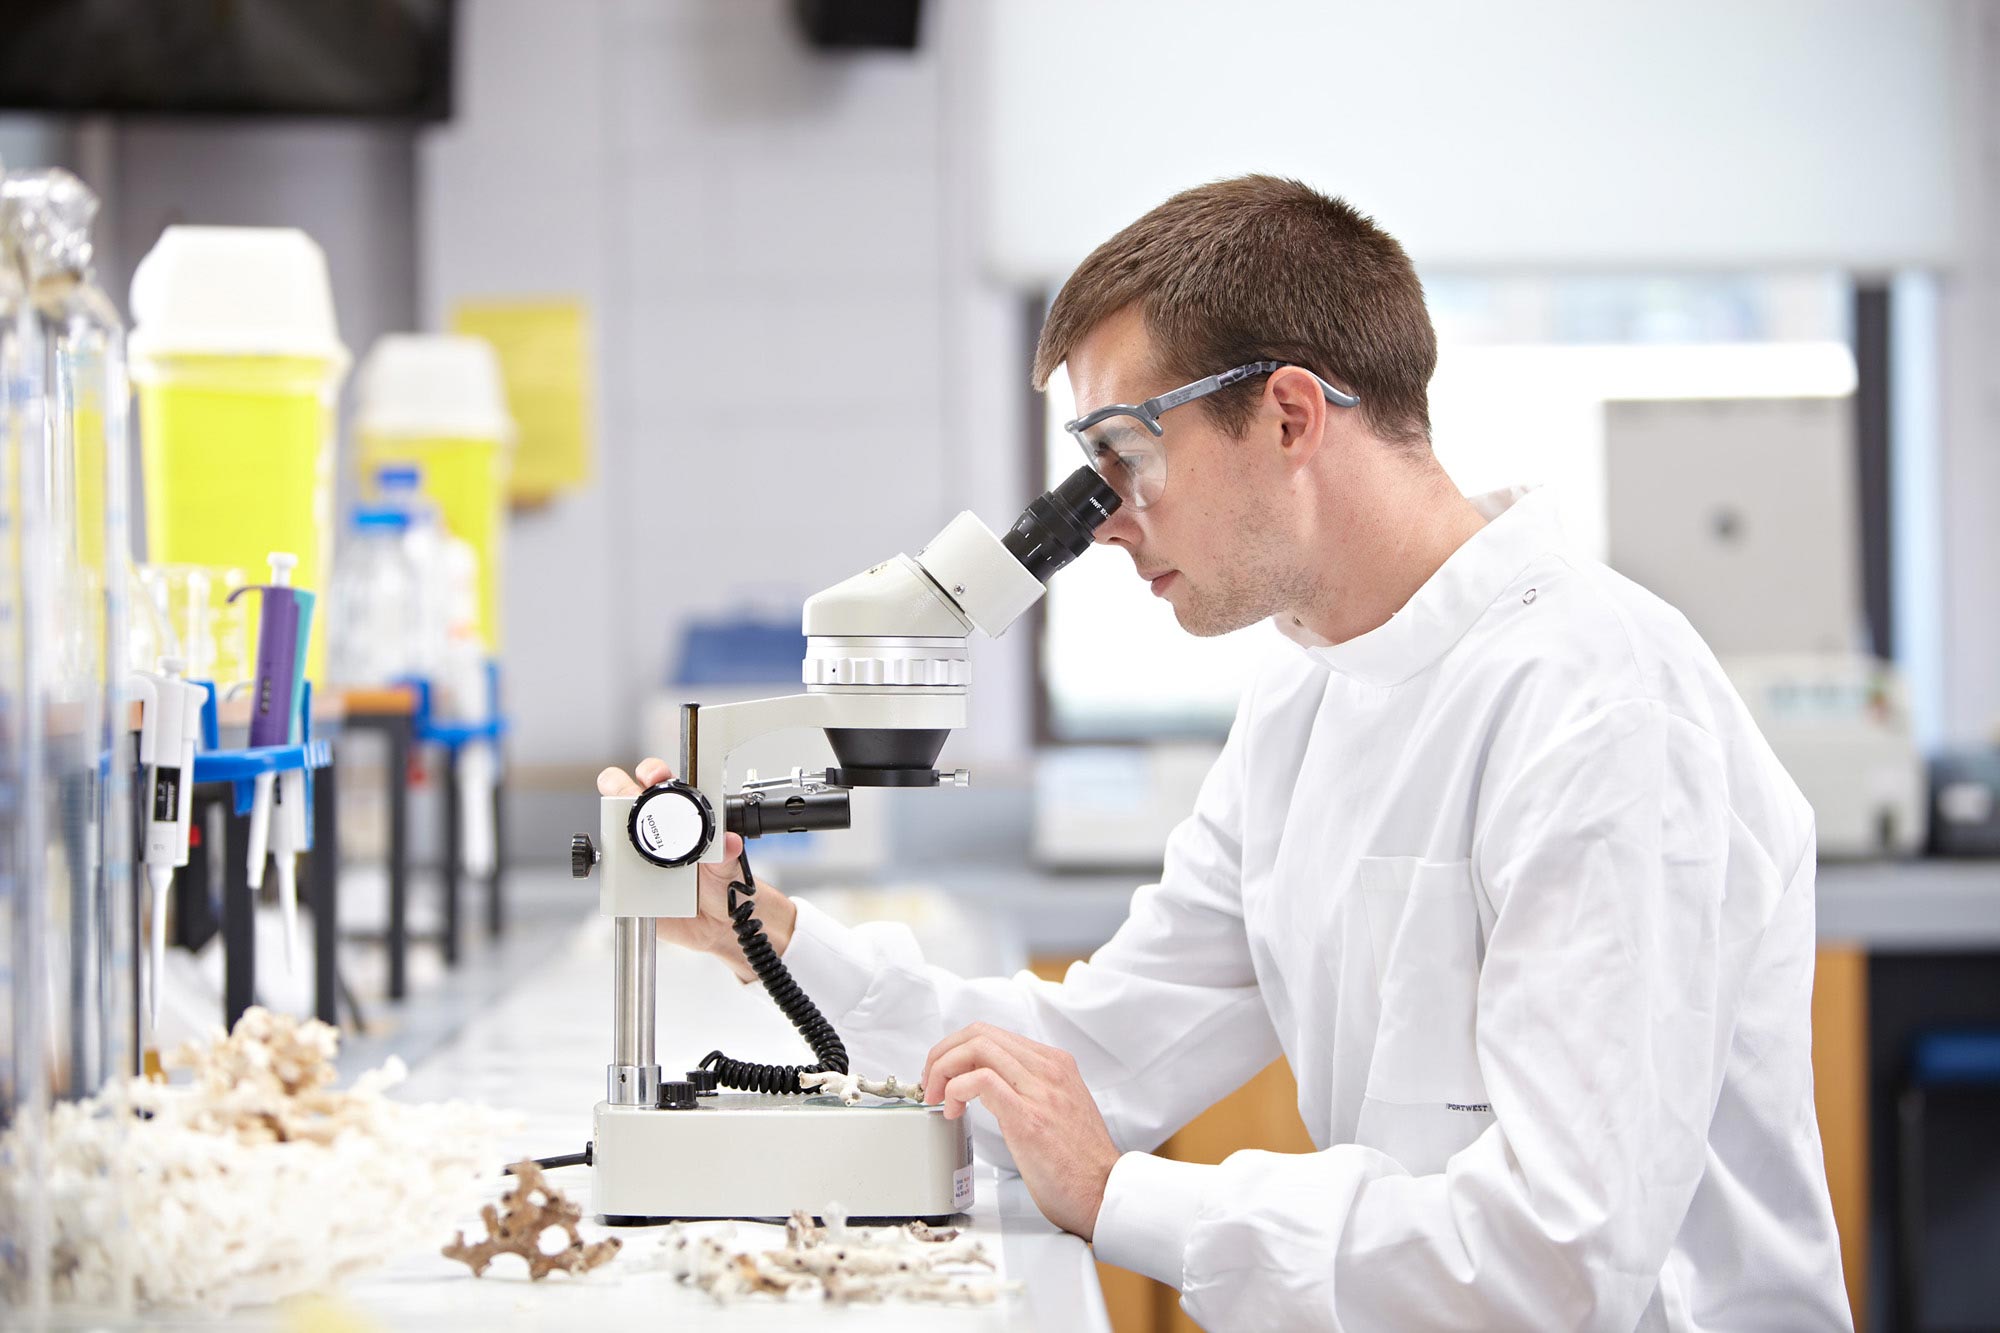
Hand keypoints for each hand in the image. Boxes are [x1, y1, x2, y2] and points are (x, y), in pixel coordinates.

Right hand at [594, 758, 797, 980]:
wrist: (718, 923)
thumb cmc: (722, 884)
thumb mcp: (728, 868)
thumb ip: (727, 854)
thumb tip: (730, 841)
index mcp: (681, 816)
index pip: (660, 784)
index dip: (652, 773)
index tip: (655, 777)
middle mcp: (655, 831)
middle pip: (625, 797)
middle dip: (619, 785)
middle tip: (628, 796)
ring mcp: (637, 856)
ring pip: (613, 834)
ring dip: (612, 832)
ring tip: (625, 842)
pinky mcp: (628, 885)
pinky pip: (613, 878)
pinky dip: (613, 877)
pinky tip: (628, 880)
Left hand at [921, 1022, 1119, 1239]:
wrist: (1106, 1192)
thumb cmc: (1079, 1162)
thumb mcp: (1058, 1107)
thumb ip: (1030, 1088)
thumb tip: (987, 1084)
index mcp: (1055, 1064)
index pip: (992, 1034)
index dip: (956, 1051)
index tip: (943, 1075)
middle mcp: (1049, 1069)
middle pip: (979, 1034)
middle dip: (942, 1055)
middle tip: (931, 1084)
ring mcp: (1041, 1091)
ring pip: (977, 1048)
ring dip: (943, 1070)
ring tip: (938, 1098)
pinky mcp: (1029, 1118)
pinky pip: (981, 1081)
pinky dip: (957, 1089)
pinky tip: (954, 1111)